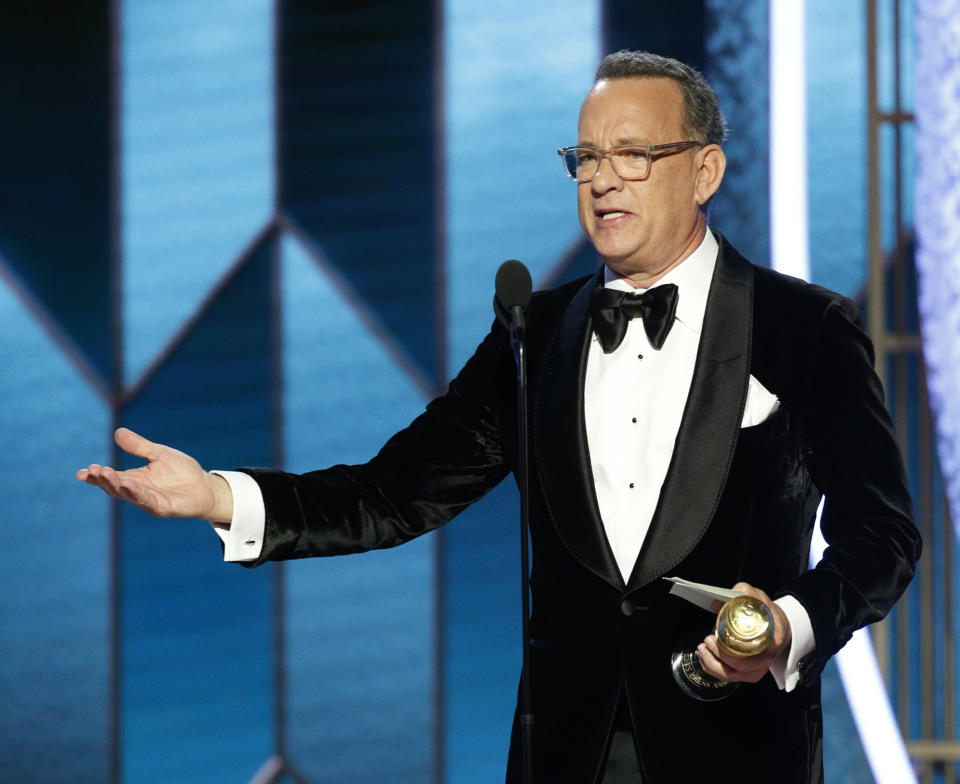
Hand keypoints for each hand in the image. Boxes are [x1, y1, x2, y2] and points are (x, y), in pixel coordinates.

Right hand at [76, 428, 233, 522]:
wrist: (206, 486)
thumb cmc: (182, 472)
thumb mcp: (160, 454)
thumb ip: (140, 446)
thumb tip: (118, 432)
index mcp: (135, 478)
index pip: (111, 478)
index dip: (96, 476)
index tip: (81, 472)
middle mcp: (139, 491)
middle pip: (115, 487)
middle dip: (103, 479)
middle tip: (92, 470)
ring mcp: (150, 501)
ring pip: (128, 494)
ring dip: (116, 485)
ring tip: (105, 473)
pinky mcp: (163, 507)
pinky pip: (147, 500)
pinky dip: (136, 492)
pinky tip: (128, 483)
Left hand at [695, 582, 790, 683]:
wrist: (781, 628)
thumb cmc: (769, 614)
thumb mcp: (760, 598)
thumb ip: (743, 593)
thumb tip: (718, 600)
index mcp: (772, 641)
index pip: (752, 651)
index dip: (731, 649)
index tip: (716, 636)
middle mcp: (766, 660)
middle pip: (740, 666)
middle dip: (717, 656)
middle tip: (706, 641)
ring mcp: (758, 669)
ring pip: (732, 676)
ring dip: (712, 664)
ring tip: (701, 649)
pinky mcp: (750, 674)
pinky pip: (729, 677)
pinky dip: (713, 669)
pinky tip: (705, 658)